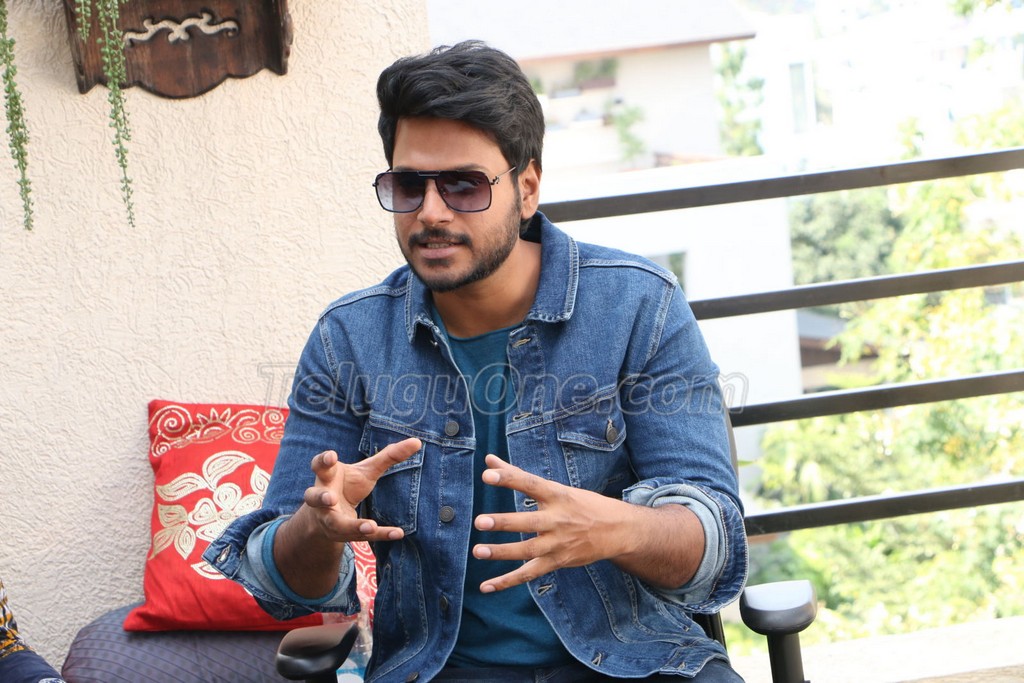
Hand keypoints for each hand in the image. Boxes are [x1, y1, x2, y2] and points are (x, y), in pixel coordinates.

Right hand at [303, 437, 421, 542]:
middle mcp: (323, 498)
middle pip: (314, 497)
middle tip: (330, 498)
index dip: (323, 461)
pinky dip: (381, 535)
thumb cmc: (348, 485)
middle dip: (322, 497)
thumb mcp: (367, 470)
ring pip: (335, 524)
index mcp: (327, 476)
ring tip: (369, 526)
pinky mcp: (343, 534)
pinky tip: (398, 533)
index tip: (331, 456)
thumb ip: (389, 456)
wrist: (328, 517)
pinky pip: (361, 537)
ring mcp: (330, 519)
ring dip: (351, 526)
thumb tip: (417, 442)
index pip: (319, 466)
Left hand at [471, 454, 638, 592]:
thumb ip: (517, 475)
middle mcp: (558, 519)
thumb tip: (488, 460)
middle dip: (505, 522)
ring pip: (528, 550)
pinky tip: (486, 586)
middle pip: (529, 522)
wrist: (618, 530)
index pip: (530, 484)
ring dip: (502, 552)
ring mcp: (558, 543)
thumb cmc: (582, 504)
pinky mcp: (557, 561)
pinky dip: (507, 581)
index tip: (488, 474)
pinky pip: (529, 573)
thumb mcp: (556, 487)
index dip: (510, 479)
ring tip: (478, 551)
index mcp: (557, 495)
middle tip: (480, 521)